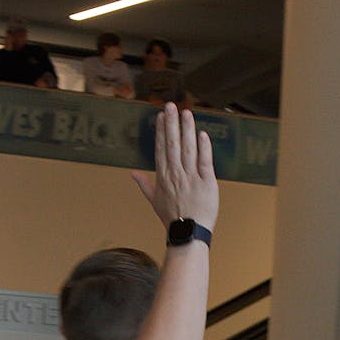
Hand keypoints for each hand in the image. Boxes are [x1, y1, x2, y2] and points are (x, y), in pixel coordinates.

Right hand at [132, 103, 218, 230]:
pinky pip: (204, 161)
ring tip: (185, 113)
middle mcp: (175, 174)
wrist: (188, 233)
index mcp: (163, 177)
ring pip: (188, 149)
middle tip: (170, 105)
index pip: (161, 149)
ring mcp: (191, 178)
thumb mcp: (154, 201)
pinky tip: (202, 134)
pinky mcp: (206, 182)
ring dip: (186, 129)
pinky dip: (203, 147)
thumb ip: (144, 184)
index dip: (161, 131)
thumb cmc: (172, 219)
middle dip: (171, 123)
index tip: (161, 116)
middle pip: (173, 144)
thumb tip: (132, 174)